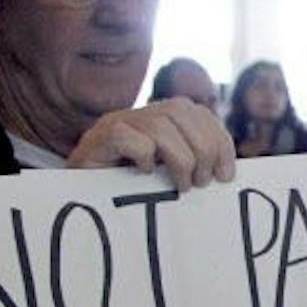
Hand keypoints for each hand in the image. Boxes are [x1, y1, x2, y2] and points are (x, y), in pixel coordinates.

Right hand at [67, 98, 236, 189]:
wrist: (80, 194)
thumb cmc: (129, 187)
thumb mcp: (167, 173)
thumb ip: (193, 165)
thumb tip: (226, 173)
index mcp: (162, 117)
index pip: (199, 113)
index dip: (219, 140)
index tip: (226, 174)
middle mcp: (141, 113)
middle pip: (182, 112)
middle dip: (202, 150)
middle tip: (201, 182)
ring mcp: (118, 121)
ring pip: (159, 125)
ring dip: (179, 159)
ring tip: (181, 186)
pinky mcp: (99, 137)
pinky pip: (127, 136)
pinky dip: (142, 155)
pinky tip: (145, 174)